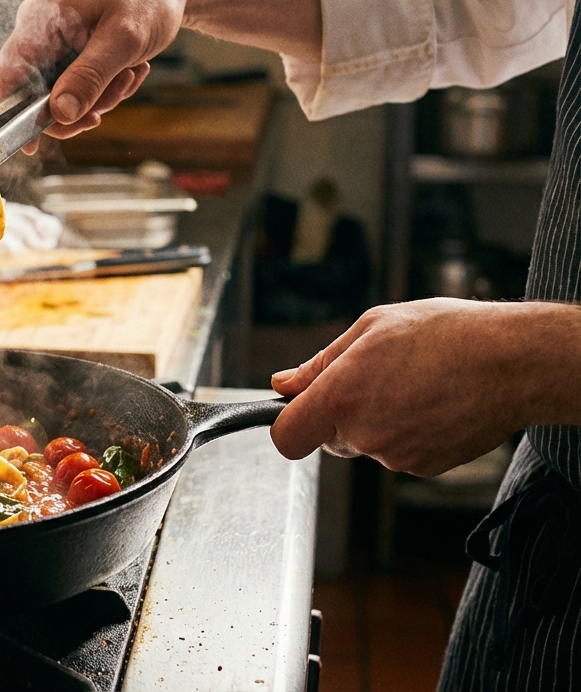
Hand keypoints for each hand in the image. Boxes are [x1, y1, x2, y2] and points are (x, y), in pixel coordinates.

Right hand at [0, 0, 183, 145]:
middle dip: (77, 107)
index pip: (6, 75)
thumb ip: (90, 76)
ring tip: (129, 74)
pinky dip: (106, 90)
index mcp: (39, 20)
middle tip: (107, 106)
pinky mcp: (72, 56)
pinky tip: (130, 70)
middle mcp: (39, 34)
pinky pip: (79, 90)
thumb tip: (61, 114)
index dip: (10, 115)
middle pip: (36, 95)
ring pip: (63, 98)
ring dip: (99, 97)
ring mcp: (55, 46)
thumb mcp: (123, 38)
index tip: (30, 145)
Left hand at [270, 299, 580, 475]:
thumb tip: (282, 384)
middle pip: (328, 438)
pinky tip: (432, 403)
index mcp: (341, 398)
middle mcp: (364, 435)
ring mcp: (396, 457)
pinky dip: (408, 432)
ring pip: (366, 444)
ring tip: (415, 384)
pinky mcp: (425, 468)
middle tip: (377, 377)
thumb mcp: (370, 329)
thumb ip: (319, 364)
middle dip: (341, 413)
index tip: (298, 410)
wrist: (514, 362)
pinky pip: (398, 452)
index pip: (286, 438)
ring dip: (378, 420)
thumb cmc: (444, 334)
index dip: (287, 424)